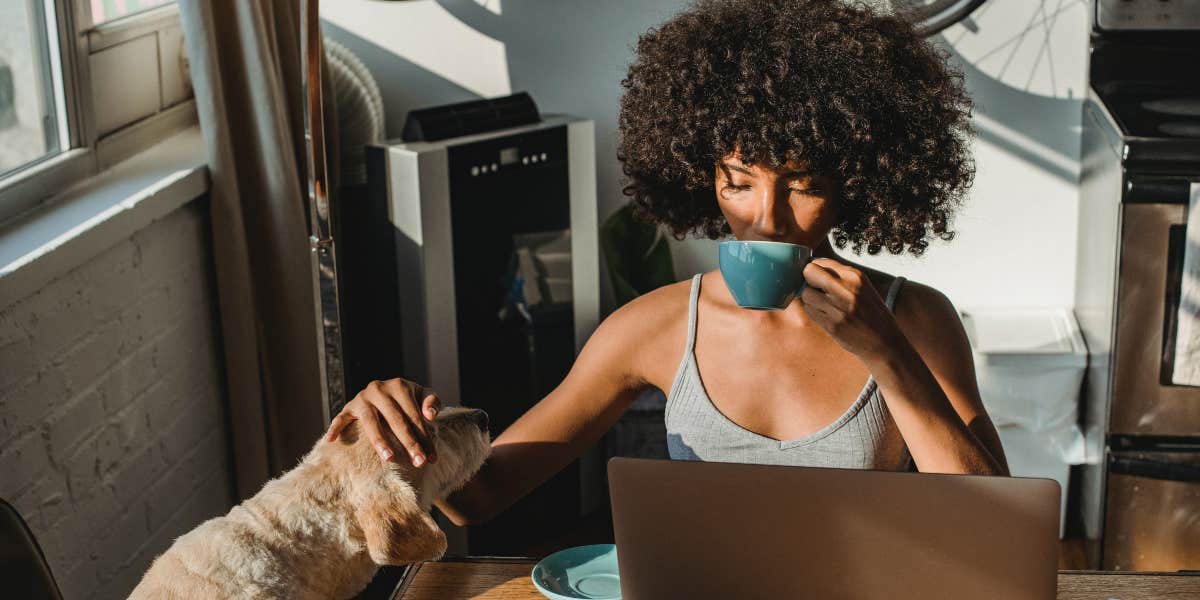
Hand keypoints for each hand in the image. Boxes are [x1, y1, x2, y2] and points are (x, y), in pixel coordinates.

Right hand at [325, 378, 440, 465]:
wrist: (384, 392)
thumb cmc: (407, 400)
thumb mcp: (421, 395)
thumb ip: (432, 401)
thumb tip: (431, 415)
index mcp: (400, 386)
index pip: (415, 416)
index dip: (425, 437)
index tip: (432, 458)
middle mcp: (379, 389)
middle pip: (396, 420)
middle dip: (409, 443)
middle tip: (419, 463)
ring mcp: (362, 398)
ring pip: (370, 422)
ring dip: (380, 440)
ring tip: (389, 458)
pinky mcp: (348, 407)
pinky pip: (341, 418)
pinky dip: (335, 428)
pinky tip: (332, 441)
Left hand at [799, 258, 901, 359]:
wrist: (884, 342)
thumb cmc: (873, 314)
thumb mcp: (863, 288)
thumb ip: (841, 277)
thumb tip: (814, 269)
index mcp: (855, 276)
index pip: (820, 262)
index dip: (815, 270)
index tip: (816, 278)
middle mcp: (846, 289)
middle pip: (809, 272)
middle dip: (808, 281)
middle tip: (815, 290)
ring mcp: (838, 307)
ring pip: (806, 293)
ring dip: (810, 299)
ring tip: (823, 305)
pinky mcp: (831, 324)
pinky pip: (809, 311)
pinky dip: (813, 312)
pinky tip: (825, 316)